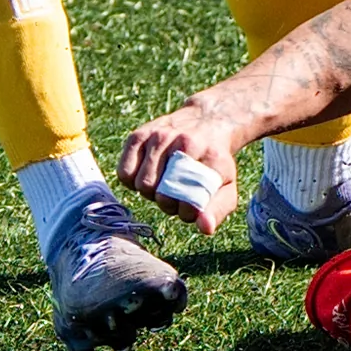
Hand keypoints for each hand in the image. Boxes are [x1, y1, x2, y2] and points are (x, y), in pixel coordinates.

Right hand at [116, 96, 239, 228]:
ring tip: (163, 183)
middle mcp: (185, 143)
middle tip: (177, 194)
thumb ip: (217, 210)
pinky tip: (148, 174)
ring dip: (151, 193)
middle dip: (168, 203)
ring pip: (143, 186)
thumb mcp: (226, 186)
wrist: (205, 122)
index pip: (189, 203)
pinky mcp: (138, 135)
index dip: (187, 212)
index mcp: (211, 157)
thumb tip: (204, 228)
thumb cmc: (214, 162)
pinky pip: (124, 174)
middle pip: (162, 196)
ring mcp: (159, 137)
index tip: (191, 205)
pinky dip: (132, 181)